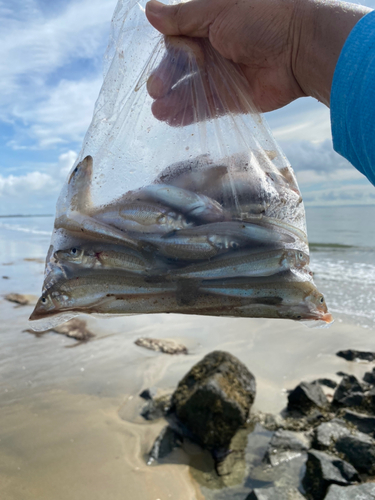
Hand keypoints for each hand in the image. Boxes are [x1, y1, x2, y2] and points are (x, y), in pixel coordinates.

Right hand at [146, 0, 369, 121]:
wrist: (299, 50)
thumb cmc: (262, 20)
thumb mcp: (217, 11)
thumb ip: (183, 17)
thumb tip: (149, 9)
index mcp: (209, 25)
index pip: (178, 41)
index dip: (168, 54)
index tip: (163, 62)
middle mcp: (214, 51)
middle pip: (182, 69)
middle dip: (167, 80)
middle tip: (156, 91)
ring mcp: (223, 77)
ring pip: (192, 90)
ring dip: (174, 101)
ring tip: (159, 112)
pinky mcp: (232, 100)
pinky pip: (207, 108)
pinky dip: (190, 114)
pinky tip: (173, 119)